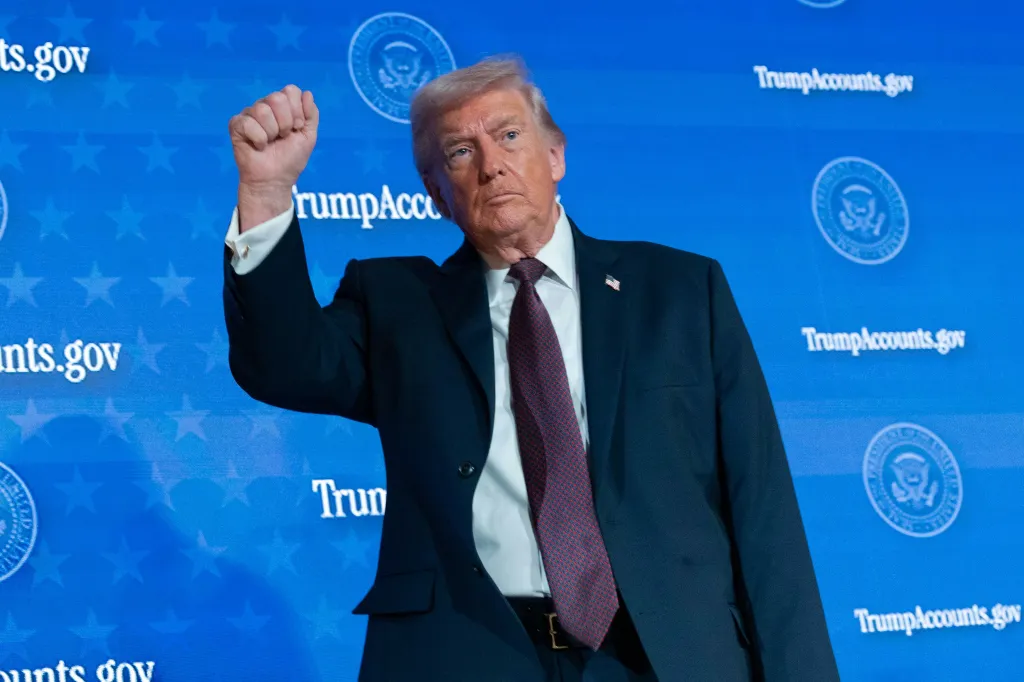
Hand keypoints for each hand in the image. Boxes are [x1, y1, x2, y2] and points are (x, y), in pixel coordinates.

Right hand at [228, 85, 318, 230]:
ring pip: (262, 110)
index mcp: (283, 106)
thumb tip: (307, 93)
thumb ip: (311, 114)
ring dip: (272, 132)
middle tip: (283, 137)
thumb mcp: (308, 136)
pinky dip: (259, 139)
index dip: (297, 111)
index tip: (297, 129)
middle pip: (277, 98)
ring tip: (270, 142)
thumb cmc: (290, 159)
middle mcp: (265, 106)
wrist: (275, 179)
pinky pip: (248, 123)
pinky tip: (258, 146)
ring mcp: (250, 114)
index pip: (291, 91)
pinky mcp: (236, 124)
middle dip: (286, 123)